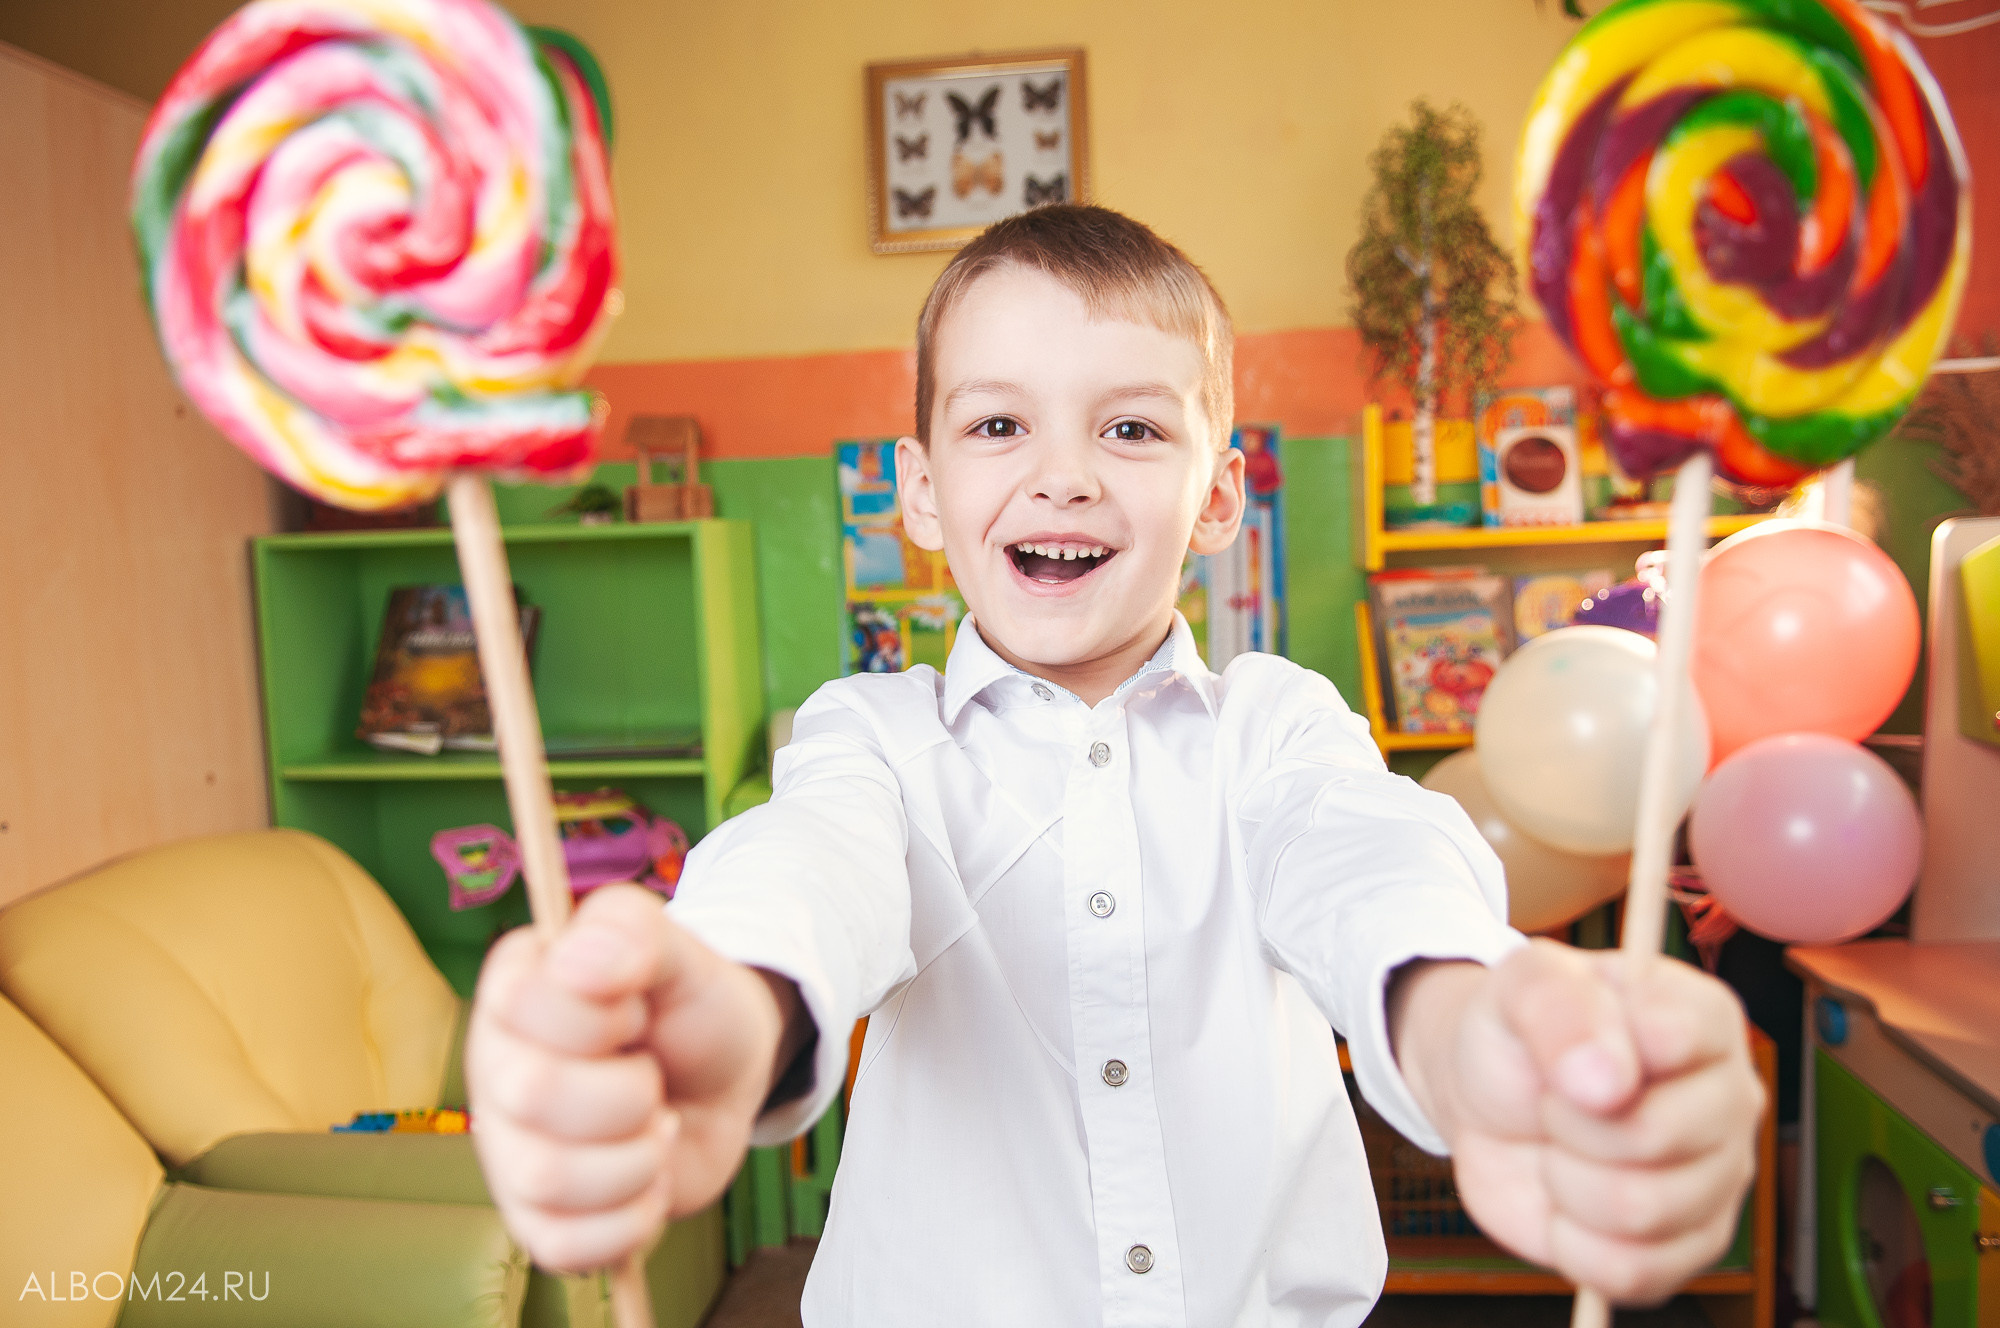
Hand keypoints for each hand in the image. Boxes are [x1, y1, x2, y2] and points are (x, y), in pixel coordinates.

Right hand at [465, 885, 802, 1270]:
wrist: (725, 1081)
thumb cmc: (690, 1009)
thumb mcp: (678, 951)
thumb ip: (630, 930)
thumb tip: (579, 959)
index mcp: (512, 991)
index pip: (520, 1002)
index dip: (600, 1013)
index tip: (635, 1009)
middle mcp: (493, 1070)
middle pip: (532, 1094)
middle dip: (628, 1088)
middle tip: (652, 1074)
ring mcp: (507, 1150)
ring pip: (548, 1177)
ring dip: (638, 1155)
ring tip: (657, 1125)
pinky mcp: (538, 1218)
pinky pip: (564, 1246)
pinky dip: (633, 1217)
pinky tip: (650, 1179)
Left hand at [1391, 941, 1763, 1305]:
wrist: (1488, 1099)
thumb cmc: (1519, 1033)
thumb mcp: (1521, 985)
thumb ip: (1559, 1003)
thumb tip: (1608, 1081)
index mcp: (1705, 1020)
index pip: (1675, 1040)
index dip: (1595, 1053)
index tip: (1565, 1045)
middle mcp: (1730, 1100)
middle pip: (1655, 1138)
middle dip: (1567, 1124)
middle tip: (1551, 1103)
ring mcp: (1718, 1180)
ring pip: (1641, 1212)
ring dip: (1566, 1182)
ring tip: (1560, 1149)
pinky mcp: (1686, 1247)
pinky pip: (1634, 1272)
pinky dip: (1573, 1244)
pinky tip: (1566, 1205)